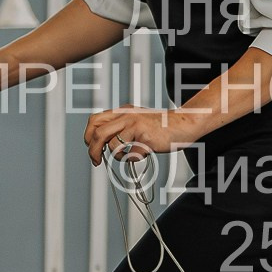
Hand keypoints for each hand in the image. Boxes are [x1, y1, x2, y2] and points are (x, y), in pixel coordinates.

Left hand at [83, 106, 199, 164]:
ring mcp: (135, 126)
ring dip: (118, 156)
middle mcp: (126, 116)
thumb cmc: (160, 126)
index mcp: (122, 111)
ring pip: (113, 145)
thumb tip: (103, 144)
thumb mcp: (136, 121)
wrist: (183, 124)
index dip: (88, 136)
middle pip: (97, 132)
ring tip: (128, 155)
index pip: (94, 120)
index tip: (91, 148)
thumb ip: (120, 127)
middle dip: (93, 150)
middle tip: (96, 160)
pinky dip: (134, 159)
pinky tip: (143, 153)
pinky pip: (131, 154)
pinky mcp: (145, 137)